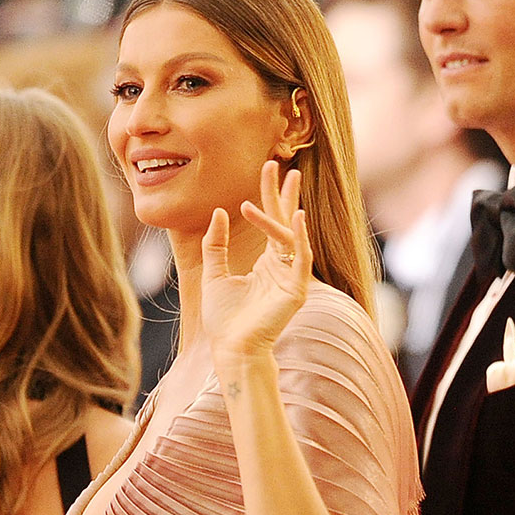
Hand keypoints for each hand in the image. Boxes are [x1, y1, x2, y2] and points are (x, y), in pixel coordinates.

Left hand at [201, 161, 311, 360]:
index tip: (267, 169)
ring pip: (290, 236)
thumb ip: (216, 244)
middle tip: (283, 166)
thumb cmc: (223, 318)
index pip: (272, 222)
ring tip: (276, 184)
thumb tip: (217, 213)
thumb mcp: (214, 273)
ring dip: (282, 211)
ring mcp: (292, 277)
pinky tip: (296, 216)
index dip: (269, 196)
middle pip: (287, 223)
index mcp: (268, 263)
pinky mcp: (296, 290)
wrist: (231, 347)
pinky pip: (300, 258)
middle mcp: (283, 267)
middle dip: (285, 194)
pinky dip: (299, 237)